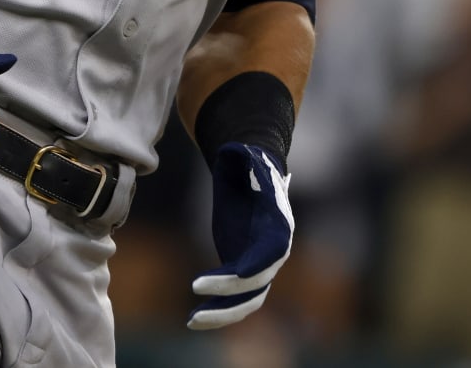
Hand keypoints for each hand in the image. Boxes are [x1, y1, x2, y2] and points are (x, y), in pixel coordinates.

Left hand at [187, 143, 293, 329]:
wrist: (249, 173)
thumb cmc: (247, 162)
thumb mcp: (243, 155)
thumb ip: (242, 155)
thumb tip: (237, 150)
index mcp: (278, 226)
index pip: (272, 253)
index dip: (254, 266)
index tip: (235, 275)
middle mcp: (274, 250)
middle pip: (258, 283)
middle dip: (230, 293)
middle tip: (196, 289)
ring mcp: (259, 263)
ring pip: (248, 300)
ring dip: (223, 314)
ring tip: (192, 320)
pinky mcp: (243, 269)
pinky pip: (235, 299)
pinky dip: (218, 311)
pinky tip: (193, 319)